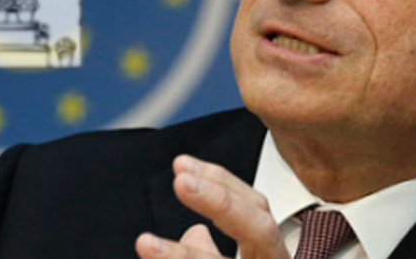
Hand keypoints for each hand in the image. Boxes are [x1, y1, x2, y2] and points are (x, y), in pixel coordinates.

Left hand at [135, 155, 289, 258]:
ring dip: (182, 257)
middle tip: (181, 182)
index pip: (255, 209)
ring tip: (145, 244)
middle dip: (221, 203)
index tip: (181, 165)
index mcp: (270, 257)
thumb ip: (209, 252)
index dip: (221, 183)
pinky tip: (152, 257)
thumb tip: (195, 232)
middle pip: (260, 229)